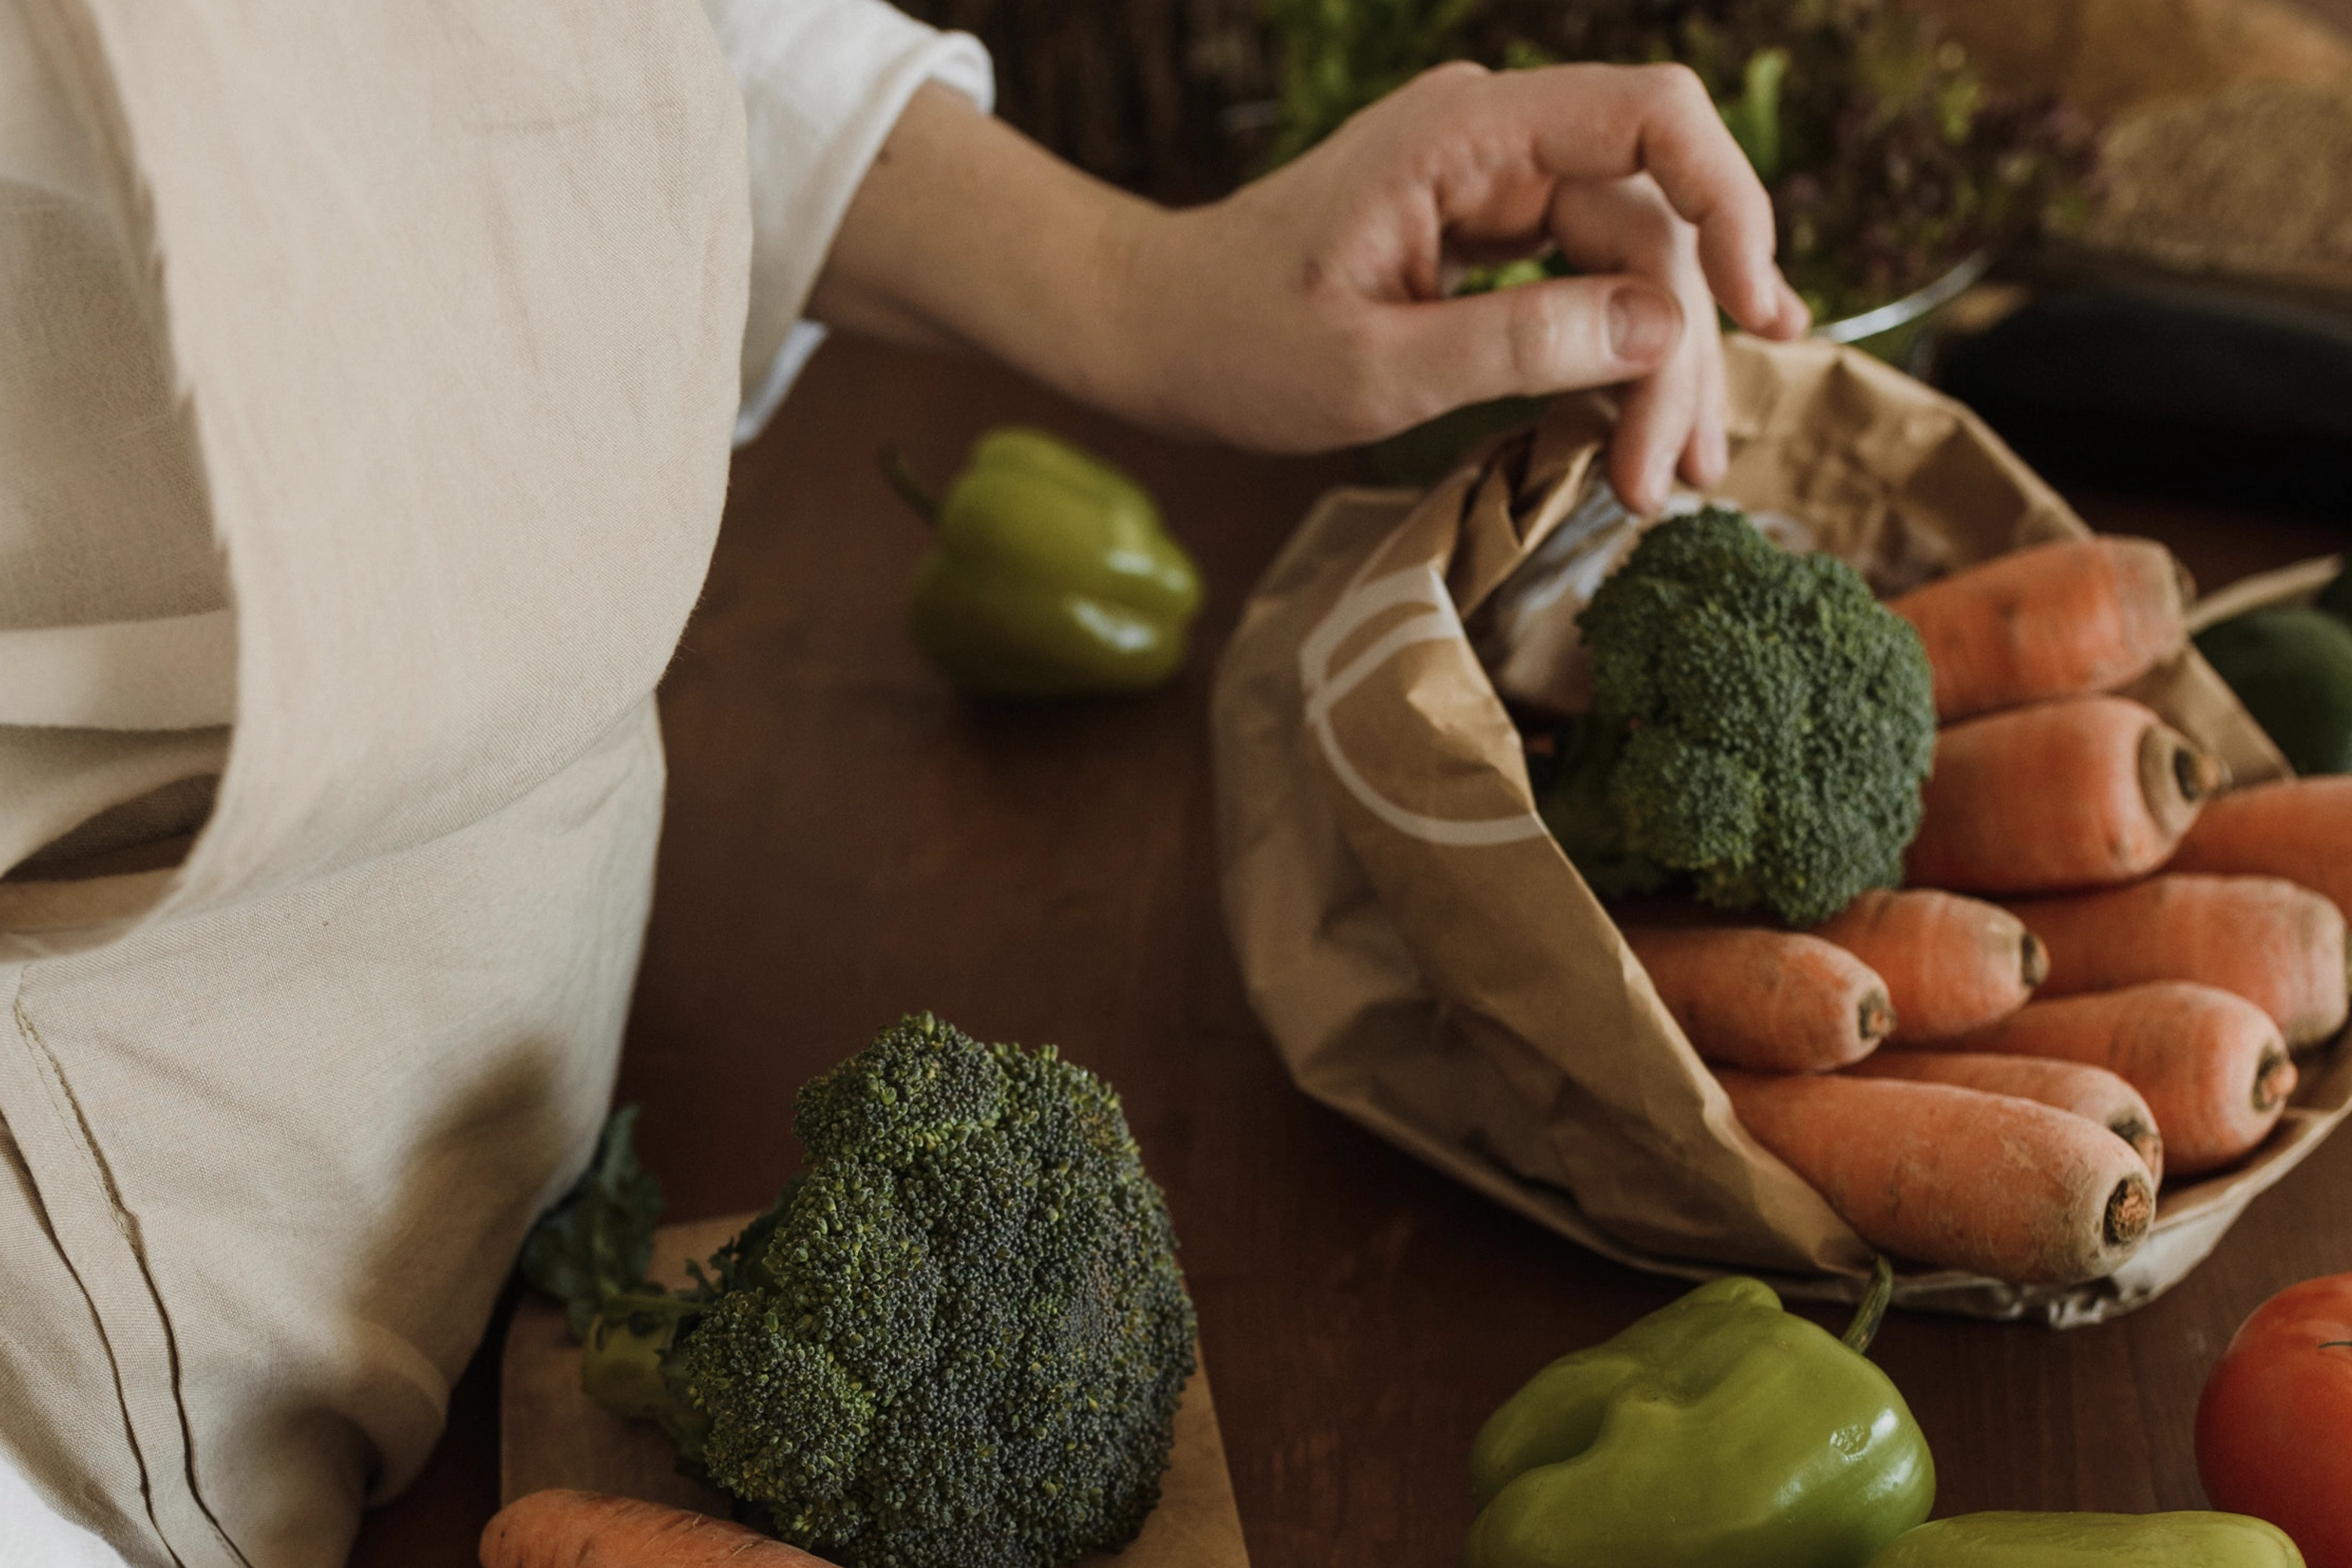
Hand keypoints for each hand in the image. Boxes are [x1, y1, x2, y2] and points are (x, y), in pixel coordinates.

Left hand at [1118, 62, 1809, 506]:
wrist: (1151, 330)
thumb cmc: (1233, 345)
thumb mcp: (1372, 371)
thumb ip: (1518, 344)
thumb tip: (1665, 329)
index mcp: (1464, 135)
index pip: (1653, 118)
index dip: (1731, 208)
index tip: (1757, 317)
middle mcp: (1492, 139)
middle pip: (1650, 219)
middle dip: (1679, 348)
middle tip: (1674, 478)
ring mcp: (1491, 183)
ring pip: (1628, 261)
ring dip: (1658, 369)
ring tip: (1668, 480)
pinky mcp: (1484, 232)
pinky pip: (1583, 281)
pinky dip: (1611, 358)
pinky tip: (1637, 430)